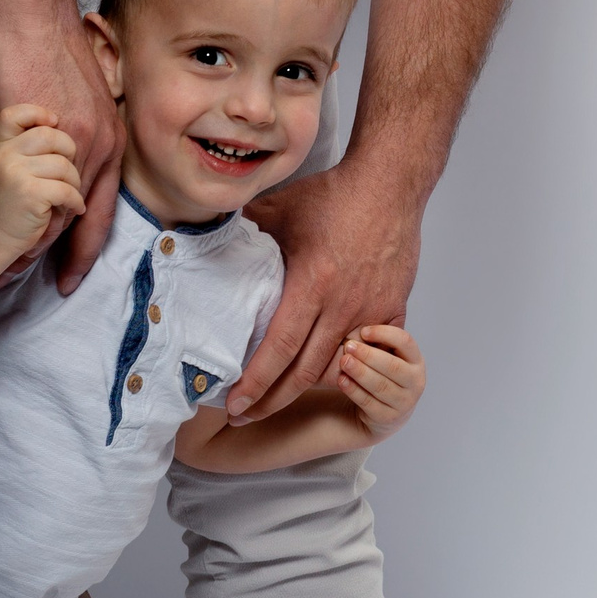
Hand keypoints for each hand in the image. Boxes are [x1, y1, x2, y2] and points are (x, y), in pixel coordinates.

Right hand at [0, 6, 119, 285]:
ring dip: (37, 236)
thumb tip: (64, 168)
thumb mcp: (83, 100)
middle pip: (84, 217)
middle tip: (56, 284)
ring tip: (20, 259)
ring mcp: (79, 141)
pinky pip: (39, 188)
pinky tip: (12, 227)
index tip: (74, 275)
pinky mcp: (53, 133)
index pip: (104, 206)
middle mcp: (103, 144)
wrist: (37, 18)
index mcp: (112, 137)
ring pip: (58, 209)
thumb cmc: (52, 54)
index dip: (89, 245)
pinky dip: (25, 213)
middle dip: (66, 253)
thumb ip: (80, 136)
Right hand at [0, 103, 82, 281]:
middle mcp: (3, 156)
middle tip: (67, 173)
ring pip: (63, 165)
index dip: (38, 112)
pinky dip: (75, 201)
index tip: (53, 122)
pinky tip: (73, 207)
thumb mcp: (10, 167)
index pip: (14, 114)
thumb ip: (26, 148)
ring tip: (68, 195)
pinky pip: (67, 189)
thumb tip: (59, 125)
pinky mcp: (29, 193)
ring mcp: (14, 173)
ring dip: (74, 183)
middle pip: (50, 136)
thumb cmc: (10, 202)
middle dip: (69, 153)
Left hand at [233, 160, 420, 418]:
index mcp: (313, 284)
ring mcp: (373, 309)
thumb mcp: (279, 208)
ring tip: (279, 398)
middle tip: (246, 414)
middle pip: (306, 371)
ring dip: (307, 388)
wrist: (390, 183)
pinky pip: (370, 350)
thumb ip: (243, 231)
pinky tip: (327, 371)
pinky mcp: (394, 306)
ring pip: (339, 366)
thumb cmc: (335, 194)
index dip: (256, 382)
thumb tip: (202, 239)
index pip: (280, 348)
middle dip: (273, 400)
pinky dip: (348, 365)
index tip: (234, 404)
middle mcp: (344, 304)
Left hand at [334, 322, 424, 437]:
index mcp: (417, 361)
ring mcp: (404, 403)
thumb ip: (377, 343)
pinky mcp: (387, 419)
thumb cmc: (380, 375)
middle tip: (348, 345)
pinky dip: (354, 390)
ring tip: (343, 361)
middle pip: (392, 366)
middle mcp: (416, 382)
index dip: (385, 334)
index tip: (363, 330)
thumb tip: (355, 318)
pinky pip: (369, 403)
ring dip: (360, 372)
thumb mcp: (385, 357)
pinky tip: (342, 380)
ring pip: (380, 386)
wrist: (379, 414)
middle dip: (368, 354)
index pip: (406, 342)